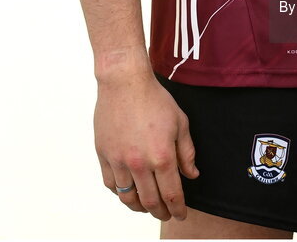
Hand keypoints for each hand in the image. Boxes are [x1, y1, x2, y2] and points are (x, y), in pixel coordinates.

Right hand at [94, 70, 198, 220]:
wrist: (125, 82)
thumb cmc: (154, 99)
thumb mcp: (180, 122)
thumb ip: (187, 152)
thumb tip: (192, 175)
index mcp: (162, 156)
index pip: (171, 194)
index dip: (177, 208)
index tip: (180, 214)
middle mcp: (140, 163)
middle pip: (150, 201)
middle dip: (160, 212)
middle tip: (165, 214)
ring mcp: (119, 161)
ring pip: (128, 198)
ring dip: (139, 207)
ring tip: (147, 207)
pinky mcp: (104, 155)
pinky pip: (111, 185)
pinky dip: (120, 194)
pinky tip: (128, 191)